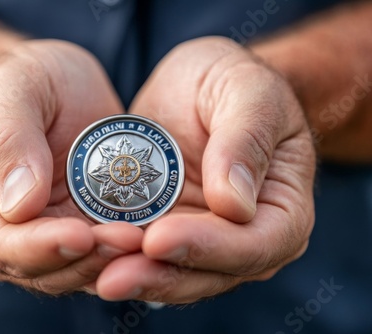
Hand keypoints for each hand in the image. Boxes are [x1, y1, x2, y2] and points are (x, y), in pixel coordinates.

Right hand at [0, 41, 142, 293]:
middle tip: (129, 239)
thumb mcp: (3, 94)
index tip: (79, 236)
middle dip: (86, 259)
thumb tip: (19, 206)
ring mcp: (49, 233)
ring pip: (79, 267)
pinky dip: (128, 247)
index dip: (37, 249)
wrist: (52, 81)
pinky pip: (107, 248)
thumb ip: (5, 144)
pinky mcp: (85, 225)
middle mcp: (7, 232)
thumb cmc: (15, 82)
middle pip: (43, 268)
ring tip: (146, 238)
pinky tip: (155, 233)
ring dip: (113, 259)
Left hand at [96, 37, 315, 303]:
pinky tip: (89, 257)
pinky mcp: (168, 231)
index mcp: (282, 209)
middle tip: (112, 277)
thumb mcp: (250, 92)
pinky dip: (120, 260)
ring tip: (96, 276)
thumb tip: (235, 205)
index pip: (256, 245)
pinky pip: (145, 256)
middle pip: (210, 274)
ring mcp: (205, 239)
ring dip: (135, 277)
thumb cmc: (234, 82)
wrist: (198, 85)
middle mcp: (246, 236)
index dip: (210, 248)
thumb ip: (247, 142)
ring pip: (173, 274)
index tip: (161, 237)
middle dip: (161, 276)